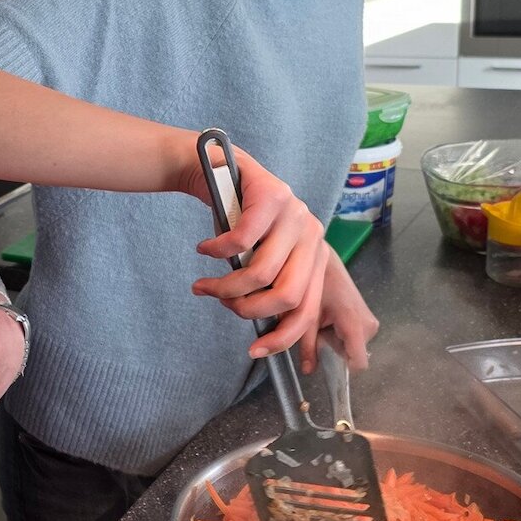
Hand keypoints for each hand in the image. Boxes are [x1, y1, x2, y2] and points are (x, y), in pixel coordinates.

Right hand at [184, 143, 330, 357]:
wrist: (218, 168)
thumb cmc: (237, 221)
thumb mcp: (259, 258)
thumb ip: (270, 290)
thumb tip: (267, 342)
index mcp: (315, 256)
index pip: (308, 308)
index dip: (282, 338)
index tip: (255, 352)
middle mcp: (313, 234)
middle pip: (288, 296)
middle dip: (249, 311)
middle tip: (224, 305)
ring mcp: (296, 213)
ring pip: (261, 273)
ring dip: (224, 287)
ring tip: (205, 284)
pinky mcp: (273, 195)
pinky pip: (240, 242)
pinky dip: (215, 252)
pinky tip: (204, 249)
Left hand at [297, 253, 378, 374]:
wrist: (325, 261)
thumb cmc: (314, 284)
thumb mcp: (306, 316)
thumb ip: (307, 345)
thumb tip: (308, 371)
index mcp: (354, 323)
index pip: (358, 363)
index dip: (340, 367)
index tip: (324, 359)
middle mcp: (368, 325)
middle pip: (351, 355)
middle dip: (332, 348)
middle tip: (318, 329)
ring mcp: (370, 321)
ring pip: (352, 347)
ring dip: (335, 341)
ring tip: (323, 320)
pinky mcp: (368, 319)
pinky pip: (354, 338)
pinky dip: (340, 334)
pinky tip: (330, 318)